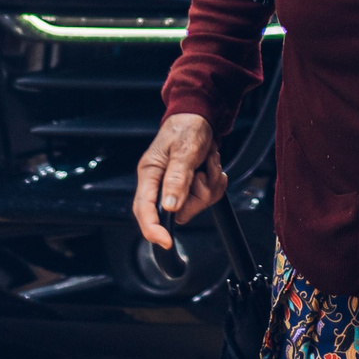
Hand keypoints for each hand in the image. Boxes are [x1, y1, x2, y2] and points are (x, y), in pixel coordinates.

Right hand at [132, 113, 225, 250]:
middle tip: (204, 172)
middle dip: (198, 196)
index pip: (144, 209)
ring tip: (208, 161)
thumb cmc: (187, 128)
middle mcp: (160, 183)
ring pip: (195, 204)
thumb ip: (177, 178)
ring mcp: (175, 186)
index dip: (152, 228)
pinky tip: (211, 164)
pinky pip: (207, 197)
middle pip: (177, 212)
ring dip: (210, 183)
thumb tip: (169, 207)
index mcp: (150, 173)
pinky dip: (215, 181)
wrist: (200, 116)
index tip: (166, 242)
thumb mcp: (184, 150)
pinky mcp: (190, 186)